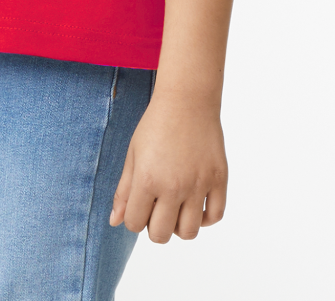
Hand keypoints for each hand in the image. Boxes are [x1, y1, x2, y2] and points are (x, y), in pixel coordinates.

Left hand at [109, 89, 227, 241]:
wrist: (187, 100)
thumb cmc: (156, 124)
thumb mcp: (133, 154)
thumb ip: (124, 190)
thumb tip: (115, 221)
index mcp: (148, 179)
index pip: (134, 223)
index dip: (134, 218)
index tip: (139, 204)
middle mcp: (174, 186)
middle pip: (161, 234)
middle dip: (154, 227)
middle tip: (157, 208)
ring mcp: (199, 184)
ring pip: (189, 232)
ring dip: (179, 227)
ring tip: (177, 208)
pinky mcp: (219, 179)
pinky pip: (215, 216)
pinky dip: (206, 218)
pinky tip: (197, 204)